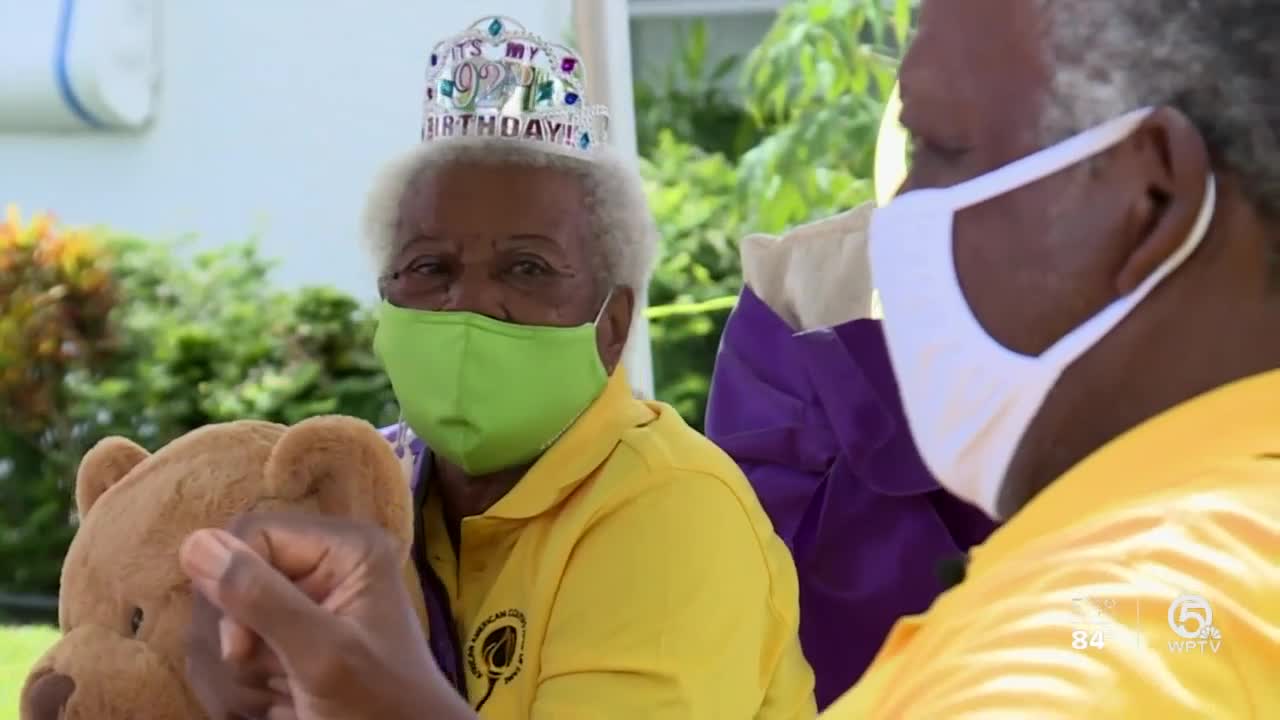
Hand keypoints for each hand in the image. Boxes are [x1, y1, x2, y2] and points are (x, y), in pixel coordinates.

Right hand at [179, 512, 472, 719]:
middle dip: (238, 644)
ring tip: (287, 700)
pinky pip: (234, 655)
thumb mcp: (321, 654)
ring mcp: (306, 604)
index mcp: (346, 547)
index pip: (251, 534)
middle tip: (279, 683)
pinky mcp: (290, 640)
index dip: (233, 589)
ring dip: (241, 676)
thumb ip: (262, 599)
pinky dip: (245, 690)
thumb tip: (195, 542)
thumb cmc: (379, 708)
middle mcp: (325, 565)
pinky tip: (281, 708)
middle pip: (232, 580)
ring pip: (225, 623)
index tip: (242, 648)